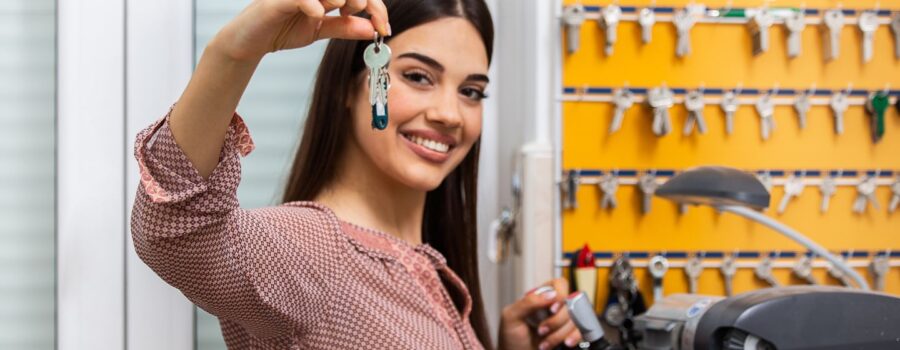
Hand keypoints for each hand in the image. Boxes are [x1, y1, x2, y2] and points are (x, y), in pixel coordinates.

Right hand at [210, 0, 389, 61]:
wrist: (250, 42)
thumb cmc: (281, 30)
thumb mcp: (320, 30)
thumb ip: (344, 27)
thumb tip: (371, 29)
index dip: (376, 7)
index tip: (383, 28)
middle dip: (362, 0)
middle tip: (357, 15)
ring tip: (336, 10)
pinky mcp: (279, 0)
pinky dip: (315, 6)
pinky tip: (317, 15)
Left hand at [498, 278, 581, 349]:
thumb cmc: (511, 340)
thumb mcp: (511, 317)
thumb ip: (528, 302)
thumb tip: (550, 294)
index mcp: (540, 298)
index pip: (559, 285)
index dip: (560, 295)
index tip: (552, 309)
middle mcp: (554, 308)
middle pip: (570, 303)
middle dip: (556, 321)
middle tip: (542, 331)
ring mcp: (563, 322)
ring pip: (576, 319)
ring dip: (560, 333)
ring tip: (545, 343)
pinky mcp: (569, 334)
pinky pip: (581, 331)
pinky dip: (574, 338)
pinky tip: (564, 343)